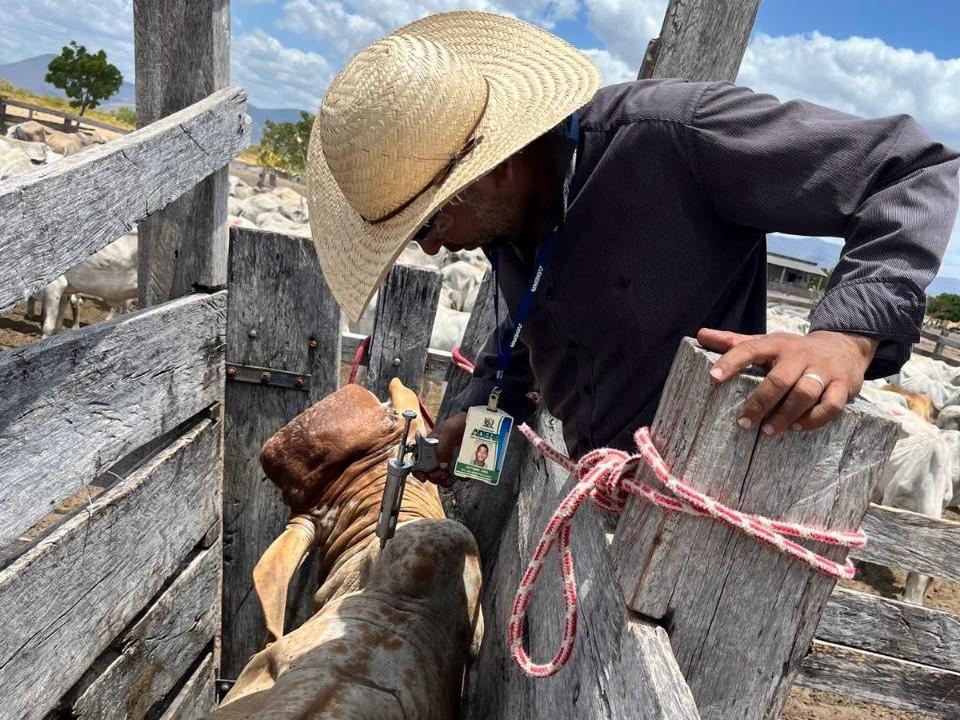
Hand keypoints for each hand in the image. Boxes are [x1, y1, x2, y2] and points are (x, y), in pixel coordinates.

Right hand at [413, 411, 466, 486]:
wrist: (475, 422)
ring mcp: (448, 460)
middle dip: (434, 477)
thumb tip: (442, 465)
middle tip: (442, 475)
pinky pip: (457, 477)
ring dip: (444, 481)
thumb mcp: (448, 431)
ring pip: (442, 478)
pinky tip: (462, 475)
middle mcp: (436, 455)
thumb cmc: (459, 422)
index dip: (417, 471)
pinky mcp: (459, 465)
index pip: (417, 461)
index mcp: (428, 446)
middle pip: (429, 473)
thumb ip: (443, 447)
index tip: (423, 477)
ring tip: (450, 477)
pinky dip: (458, 478)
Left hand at [697, 328, 879, 435]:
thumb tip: (701, 334)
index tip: (712, 377)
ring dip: (786, 414)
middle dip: (760, 402)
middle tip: (743, 423)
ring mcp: (824, 371)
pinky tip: (796, 427)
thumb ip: (735, 342)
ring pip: (805, 392)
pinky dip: (813, 419)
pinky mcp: (843, 386)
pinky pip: (830, 405)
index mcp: (777, 344)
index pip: (750, 348)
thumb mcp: (767, 343)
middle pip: (780, 378)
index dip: (731, 361)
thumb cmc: (794, 351)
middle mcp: (801, 355)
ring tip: (768, 430)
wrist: (844, 346)